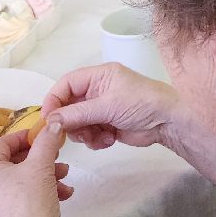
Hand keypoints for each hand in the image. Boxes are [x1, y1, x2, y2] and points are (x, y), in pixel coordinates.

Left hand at [0, 124, 72, 216]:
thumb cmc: (30, 201)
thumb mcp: (41, 166)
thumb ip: (47, 141)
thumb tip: (53, 122)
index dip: (21, 136)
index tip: (42, 135)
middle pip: (12, 162)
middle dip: (40, 158)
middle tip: (58, 156)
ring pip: (20, 180)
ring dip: (45, 175)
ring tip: (65, 178)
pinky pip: (20, 196)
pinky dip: (40, 191)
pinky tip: (62, 194)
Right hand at [42, 62, 179, 151]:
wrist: (168, 122)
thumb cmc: (140, 103)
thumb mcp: (107, 105)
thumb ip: (77, 113)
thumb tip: (50, 120)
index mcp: (98, 76)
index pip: (66, 84)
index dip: (54, 100)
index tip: (47, 119)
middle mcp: (97, 90)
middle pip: (69, 106)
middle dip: (71, 122)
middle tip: (76, 133)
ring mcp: (102, 109)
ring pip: (78, 123)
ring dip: (85, 133)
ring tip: (99, 136)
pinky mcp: (107, 125)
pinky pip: (90, 134)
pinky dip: (96, 139)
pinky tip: (109, 140)